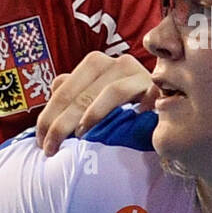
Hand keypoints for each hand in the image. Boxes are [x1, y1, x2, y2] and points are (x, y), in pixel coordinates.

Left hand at [36, 52, 155, 155]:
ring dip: (91, 115)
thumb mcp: (94, 99)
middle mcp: (117, 64)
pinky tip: (126, 124)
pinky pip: (147, 95)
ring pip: (110, 92)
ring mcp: (139, 74)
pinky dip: (136, 108)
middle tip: (51, 149)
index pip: (64, 89)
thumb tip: (55, 86)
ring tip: (80, 136)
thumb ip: (74, 93)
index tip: (41, 143)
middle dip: (61, 123)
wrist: (171, 106)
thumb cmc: (126, 108)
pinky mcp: (160, 87)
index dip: (48, 117)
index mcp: (96, 65)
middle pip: (82, 93)